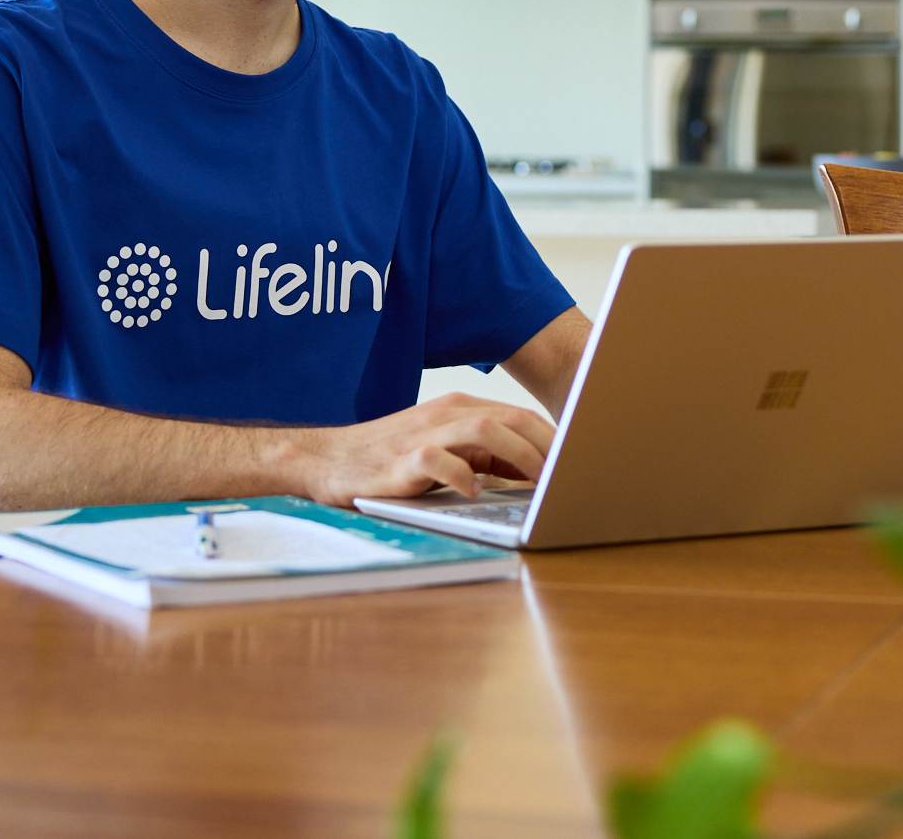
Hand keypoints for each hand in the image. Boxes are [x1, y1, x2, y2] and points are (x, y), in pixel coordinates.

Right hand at [288, 393, 555, 504]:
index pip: (519, 417)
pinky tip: (474, 491)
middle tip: (570, 472)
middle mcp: (445, 416)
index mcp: (458, 410)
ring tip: (538, 479)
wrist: (325, 459)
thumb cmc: (387, 458)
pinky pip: (439, 461)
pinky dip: (463, 475)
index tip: (578, 461)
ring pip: (484, 430)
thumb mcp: (442, 449)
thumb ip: (482, 455)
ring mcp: (423, 436)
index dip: (552, 438)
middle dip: (546, 445)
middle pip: (510, 419)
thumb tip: (532, 472)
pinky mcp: (401, 461)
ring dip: (518, 453)